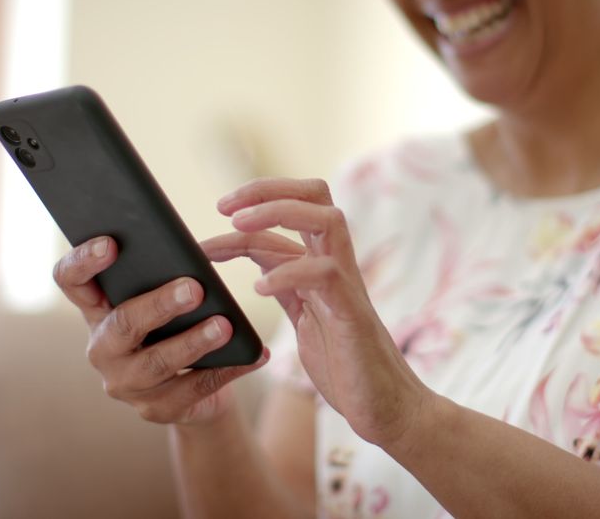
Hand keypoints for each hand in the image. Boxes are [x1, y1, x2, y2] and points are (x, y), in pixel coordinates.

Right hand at [52, 236, 269, 424]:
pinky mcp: (155, 409)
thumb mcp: (165, 300)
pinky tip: (253, 355)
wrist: (194, 390)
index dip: (83, 261)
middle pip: (121, 324)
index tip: (111, 243)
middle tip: (195, 288)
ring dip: (194, 342)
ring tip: (225, 325)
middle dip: (159, 305)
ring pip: (157, 362)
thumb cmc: (177, 327)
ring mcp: (125, 383)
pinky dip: (227, 370)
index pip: (71, 281)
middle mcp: (103, 348)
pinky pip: (193, 389)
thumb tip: (194, 258)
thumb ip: (164, 278)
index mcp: (98, 309)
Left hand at [203, 178, 431, 446]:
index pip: (291, 212)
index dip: (250, 209)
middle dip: (266, 190)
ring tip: (237, 226)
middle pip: (314, 194)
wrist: (385, 408)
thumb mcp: (304, 319)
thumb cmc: (346, 367)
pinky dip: (288, 273)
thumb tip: (258, 267)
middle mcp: (337, 265)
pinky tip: (259, 289)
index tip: (214, 219)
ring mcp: (347, 286)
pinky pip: (324, 274)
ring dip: (278, 212)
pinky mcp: (353, 313)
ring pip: (326, 218)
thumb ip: (287, 288)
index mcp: (322, 265)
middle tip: (224, 206)